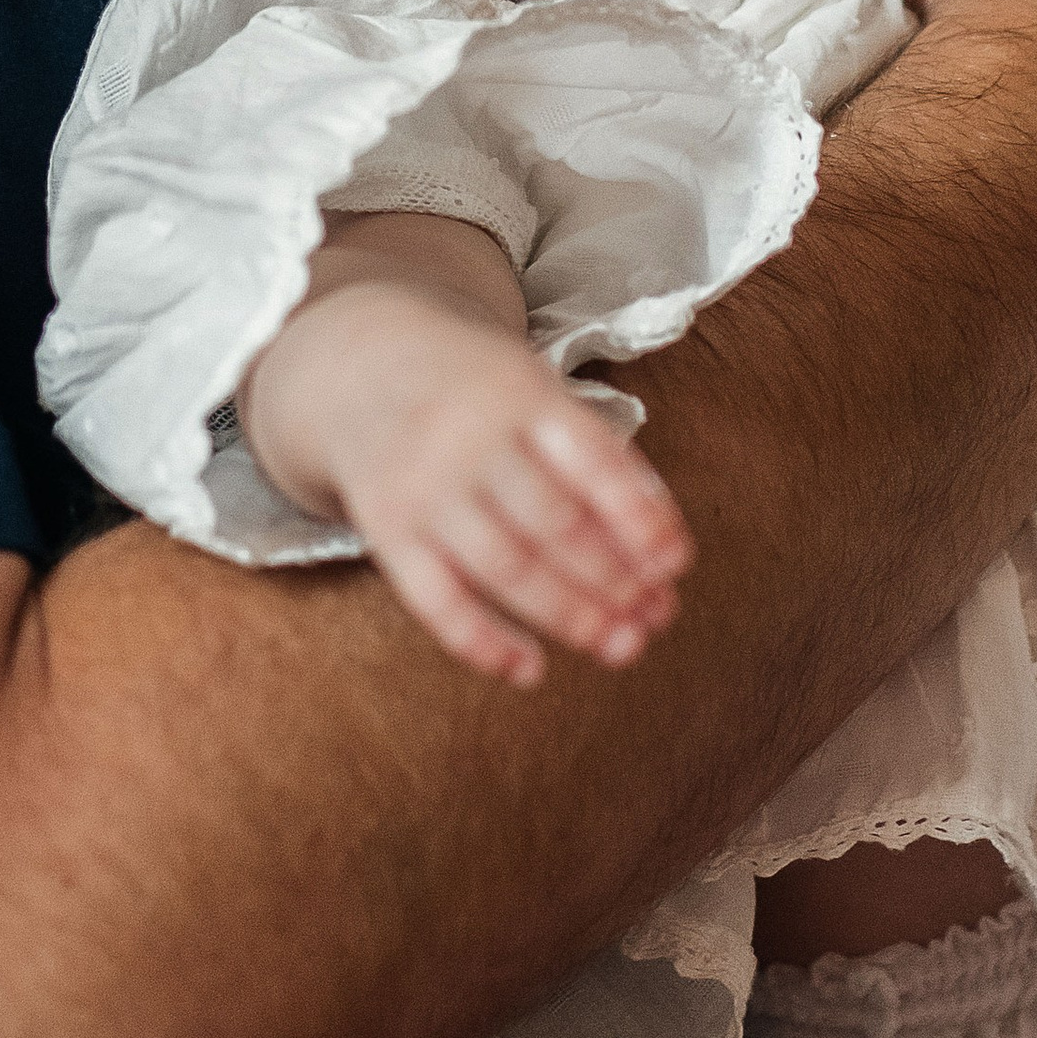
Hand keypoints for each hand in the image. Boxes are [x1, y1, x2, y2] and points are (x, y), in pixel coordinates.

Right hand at [241, 281, 692, 687]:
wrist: (359, 367)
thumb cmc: (478, 389)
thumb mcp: (536, 389)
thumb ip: (596, 455)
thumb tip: (660, 542)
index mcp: (518, 391)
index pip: (592, 459)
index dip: (639, 516)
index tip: (676, 564)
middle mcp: (468, 439)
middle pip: (554, 522)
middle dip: (614, 578)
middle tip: (657, 617)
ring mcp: (423, 488)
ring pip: (504, 567)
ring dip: (570, 615)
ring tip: (621, 645)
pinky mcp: (386, 531)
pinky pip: (435, 600)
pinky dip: (483, 642)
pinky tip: (531, 670)